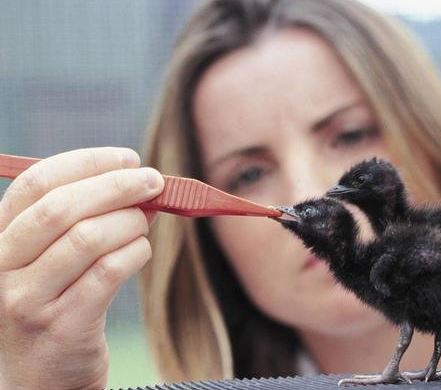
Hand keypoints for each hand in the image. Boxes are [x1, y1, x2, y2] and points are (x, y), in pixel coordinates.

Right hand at [0, 147, 163, 389]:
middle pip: (62, 207)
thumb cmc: (54, 306)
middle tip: (154, 181)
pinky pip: (109, 272)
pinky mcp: (62, 326)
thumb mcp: (46, 261)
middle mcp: (2, 268)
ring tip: (145, 222)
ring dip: (131, 221)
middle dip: (117, 185)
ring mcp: (27, 300)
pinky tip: (142, 249)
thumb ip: (76, 221)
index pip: (36, 183)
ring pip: (89, 237)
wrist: (42, 380)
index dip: (86, 162)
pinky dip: (136, 251)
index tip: (128, 158)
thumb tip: (134, 184)